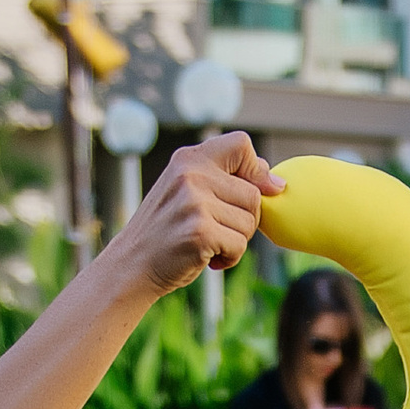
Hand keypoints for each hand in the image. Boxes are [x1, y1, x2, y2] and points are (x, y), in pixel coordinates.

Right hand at [111, 133, 273, 298]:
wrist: (132, 264)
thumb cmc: (167, 230)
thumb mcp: (187, 190)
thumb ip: (224, 179)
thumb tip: (277, 183)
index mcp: (189, 159)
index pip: (242, 144)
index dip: (255, 169)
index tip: (252, 190)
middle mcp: (191, 175)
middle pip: (254, 194)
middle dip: (245, 219)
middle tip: (218, 230)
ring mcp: (194, 203)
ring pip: (249, 222)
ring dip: (236, 241)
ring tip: (209, 244)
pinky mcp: (200, 232)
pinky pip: (240, 245)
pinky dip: (229, 258)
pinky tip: (206, 259)